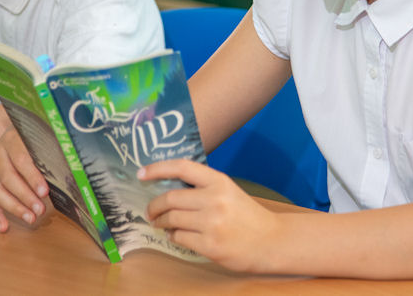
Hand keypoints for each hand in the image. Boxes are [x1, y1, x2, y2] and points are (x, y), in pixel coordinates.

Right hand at [0, 127, 48, 232]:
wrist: (16, 131)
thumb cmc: (36, 137)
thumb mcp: (43, 136)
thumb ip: (51, 149)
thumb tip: (72, 167)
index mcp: (11, 139)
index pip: (21, 160)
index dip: (33, 177)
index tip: (45, 192)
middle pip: (8, 178)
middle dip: (25, 196)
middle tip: (41, 210)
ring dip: (14, 208)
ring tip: (31, 219)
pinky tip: (5, 227)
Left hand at [139, 159, 282, 272]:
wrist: (271, 240)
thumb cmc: (246, 214)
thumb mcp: (228, 191)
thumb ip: (203, 186)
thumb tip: (167, 186)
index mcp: (219, 181)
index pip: (182, 167)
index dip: (158, 168)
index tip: (141, 173)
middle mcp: (215, 199)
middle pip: (171, 198)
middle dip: (154, 206)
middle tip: (150, 211)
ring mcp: (212, 223)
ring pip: (172, 219)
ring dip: (161, 222)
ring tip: (161, 223)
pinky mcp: (211, 245)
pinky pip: (179, 238)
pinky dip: (173, 236)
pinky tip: (175, 235)